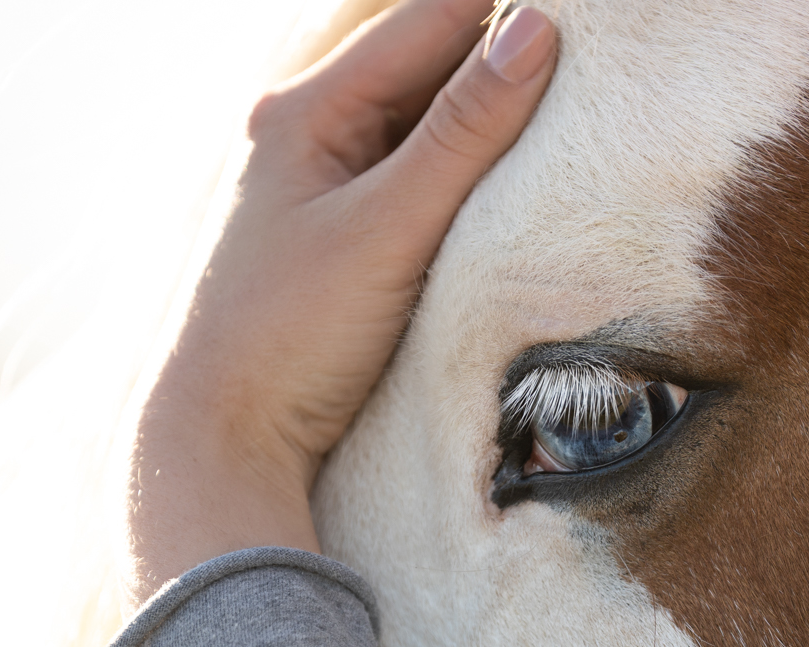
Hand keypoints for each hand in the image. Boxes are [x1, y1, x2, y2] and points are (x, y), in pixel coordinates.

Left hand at [123, 0, 557, 607]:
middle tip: (582, 68)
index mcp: (303, 108)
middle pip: (421, 54)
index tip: (589, 29)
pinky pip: (405, 165)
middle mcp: (299, 126)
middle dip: (496, 53)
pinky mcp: (328, 229)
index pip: (429, 19)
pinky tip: (502, 176)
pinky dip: (455, 160)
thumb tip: (537, 29)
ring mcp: (312, 178)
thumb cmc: (287, 339)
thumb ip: (464, 131)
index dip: (510, 16)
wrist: (219, 442)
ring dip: (480, 107)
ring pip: (416, 109)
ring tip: (558, 115)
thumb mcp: (388, 230)